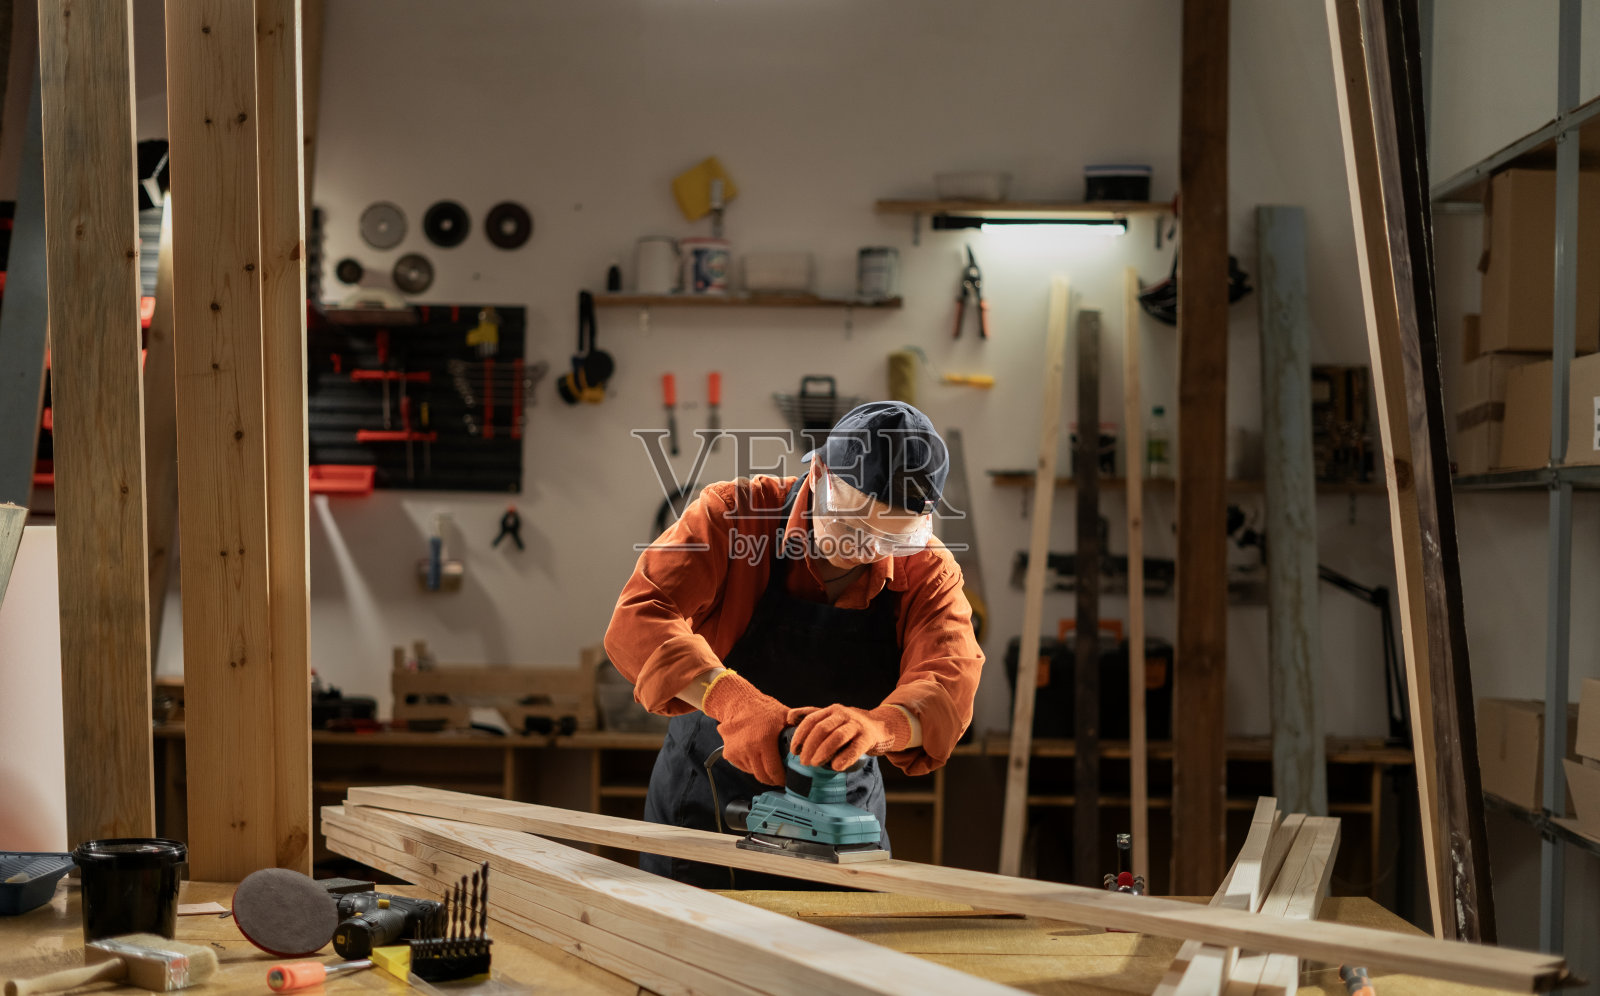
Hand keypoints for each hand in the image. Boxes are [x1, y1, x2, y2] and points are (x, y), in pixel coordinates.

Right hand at [700, 671, 790, 784]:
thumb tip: (812, 741)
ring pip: (753, 772)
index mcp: (764, 741)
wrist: (738, 702)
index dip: (781, 779)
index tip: (786, 780)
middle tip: (779, 778)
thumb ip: (797, 729)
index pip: (774, 771)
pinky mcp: (729, 754)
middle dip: (772, 780)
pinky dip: (751, 765)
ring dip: (761, 771)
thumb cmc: (763, 709)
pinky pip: (743, 767)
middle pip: (762, 776)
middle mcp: (749, 749)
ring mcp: (737, 752)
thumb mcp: (784, 716)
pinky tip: (756, 755)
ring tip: (768, 762)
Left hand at [791, 704, 912, 770]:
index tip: (793, 750)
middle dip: (809, 746)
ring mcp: (856, 725)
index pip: (811, 720)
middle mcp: (843, 714)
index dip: (800, 735)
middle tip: (803, 761)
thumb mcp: (832, 718)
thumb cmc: (850, 725)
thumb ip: (812, 717)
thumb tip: (790, 717)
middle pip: (822, 729)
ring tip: (814, 764)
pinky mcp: (868, 737)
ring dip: (823, 752)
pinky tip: (836, 767)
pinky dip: (844, 758)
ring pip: (837, 737)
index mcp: (832, 710)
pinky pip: (855, 748)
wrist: (880, 726)